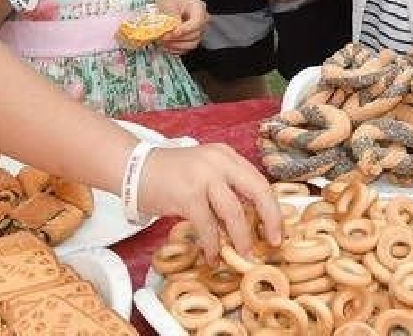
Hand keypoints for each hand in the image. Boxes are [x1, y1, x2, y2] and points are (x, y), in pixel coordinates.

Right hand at [136, 143, 282, 262]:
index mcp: (227, 156)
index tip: (278, 229)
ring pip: (234, 212)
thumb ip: (226, 188)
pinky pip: (208, 226)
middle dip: (270, 218)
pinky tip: (213, 257)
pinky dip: (213, 245)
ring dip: (241, 238)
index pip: (259, 180)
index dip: (272, 207)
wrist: (134, 168)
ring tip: (245, 255)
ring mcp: (203, 177)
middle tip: (274, 241)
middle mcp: (220, 162)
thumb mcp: (204, 171)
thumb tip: (249, 221)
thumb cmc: (171, 175)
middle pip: (257, 190)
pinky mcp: (187, 195)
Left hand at [154, 0, 207, 53]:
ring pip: (193, 43)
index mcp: (199, 8)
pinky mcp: (193, 39)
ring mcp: (199, 31)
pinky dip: (178, 50)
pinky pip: (188, 48)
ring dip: (178, 46)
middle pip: (195, 34)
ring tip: (164, 43)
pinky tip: (168, 47)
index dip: (185, 29)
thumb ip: (172, 17)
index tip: (172, 33)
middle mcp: (203, 20)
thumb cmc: (170, 0)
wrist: (171, 1)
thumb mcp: (169, 4)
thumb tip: (171, 30)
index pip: (197, 22)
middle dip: (179, 39)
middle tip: (164, 38)